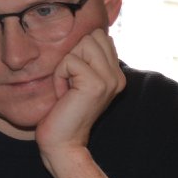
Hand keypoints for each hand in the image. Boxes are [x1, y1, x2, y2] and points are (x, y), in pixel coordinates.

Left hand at [35, 28, 126, 168]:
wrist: (63, 142)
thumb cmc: (63, 111)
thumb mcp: (79, 79)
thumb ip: (89, 59)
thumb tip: (89, 34)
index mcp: (117, 74)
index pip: (101, 37)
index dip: (79, 52)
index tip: (75, 79)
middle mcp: (118, 76)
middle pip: (93, 36)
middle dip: (74, 55)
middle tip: (70, 82)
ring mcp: (110, 80)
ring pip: (84, 44)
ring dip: (66, 64)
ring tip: (67, 87)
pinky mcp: (96, 84)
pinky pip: (70, 61)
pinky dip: (60, 76)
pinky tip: (64, 95)